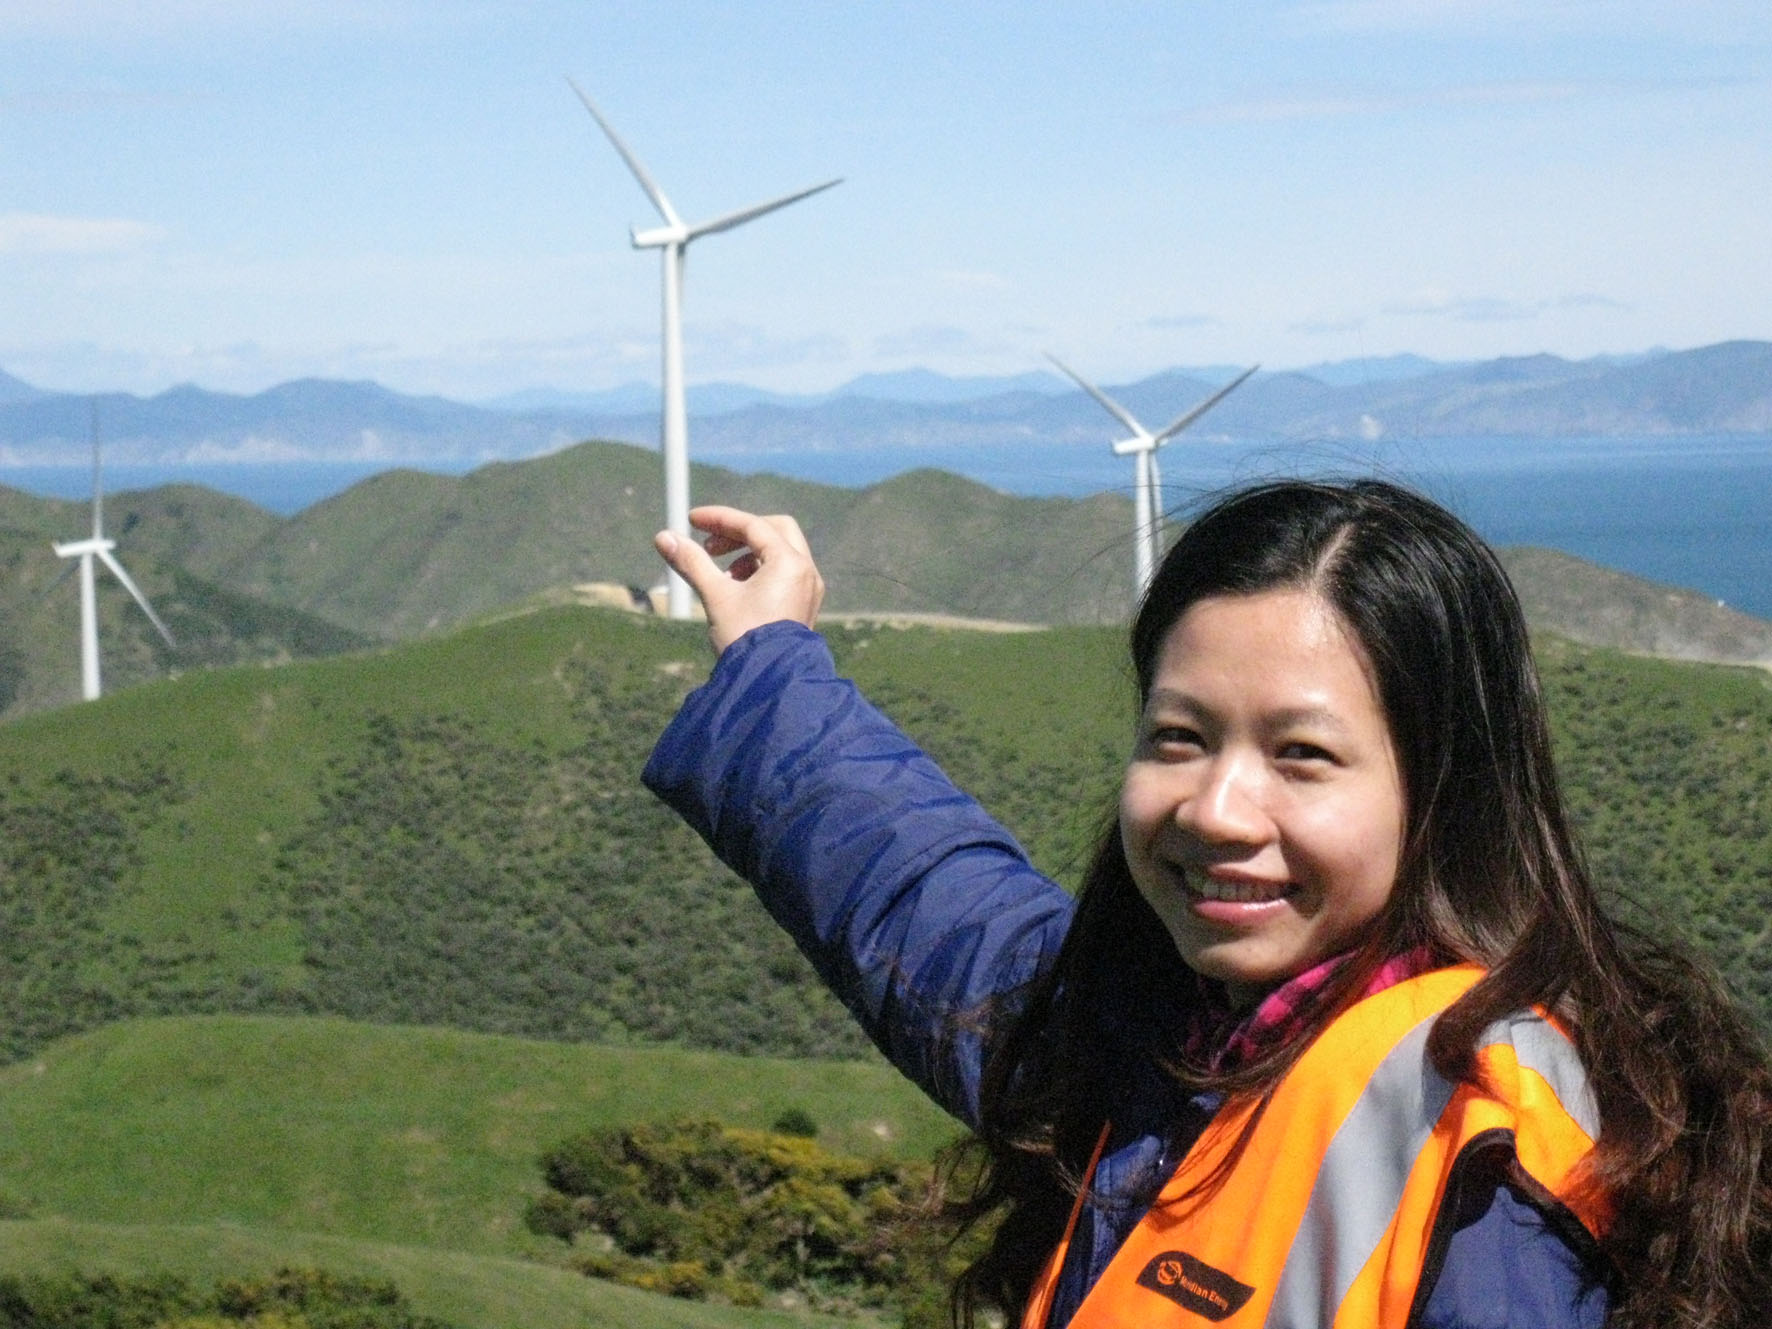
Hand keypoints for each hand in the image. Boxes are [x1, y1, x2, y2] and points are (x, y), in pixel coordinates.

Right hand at [653, 506, 824, 653]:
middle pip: (774, 530)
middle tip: (710, 547)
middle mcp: (806, 571)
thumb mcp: (715, 595)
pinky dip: (761, 570)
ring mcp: (809, 589)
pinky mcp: (804, 605)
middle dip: (739, 533)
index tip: (692, 521)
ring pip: (780, 552)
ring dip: (748, 553)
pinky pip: (784, 573)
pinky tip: (738, 591)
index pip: (753, 525)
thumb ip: (691, 562)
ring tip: (722, 576)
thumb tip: (663, 537)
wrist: (769, 684)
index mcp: (789, 563)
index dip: (719, 519)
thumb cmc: (744, 638)